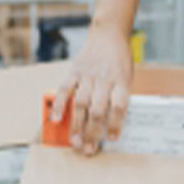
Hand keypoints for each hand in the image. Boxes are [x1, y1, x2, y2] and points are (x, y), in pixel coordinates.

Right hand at [50, 26, 133, 155]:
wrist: (109, 34)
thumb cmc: (120, 59)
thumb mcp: (127, 77)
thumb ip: (119, 97)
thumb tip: (112, 124)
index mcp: (121, 81)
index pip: (120, 106)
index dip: (116, 124)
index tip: (112, 139)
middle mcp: (105, 79)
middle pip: (98, 110)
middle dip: (93, 133)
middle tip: (89, 149)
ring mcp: (88, 75)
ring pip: (81, 104)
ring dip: (77, 125)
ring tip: (75, 141)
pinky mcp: (75, 71)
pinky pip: (65, 89)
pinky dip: (60, 105)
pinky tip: (56, 119)